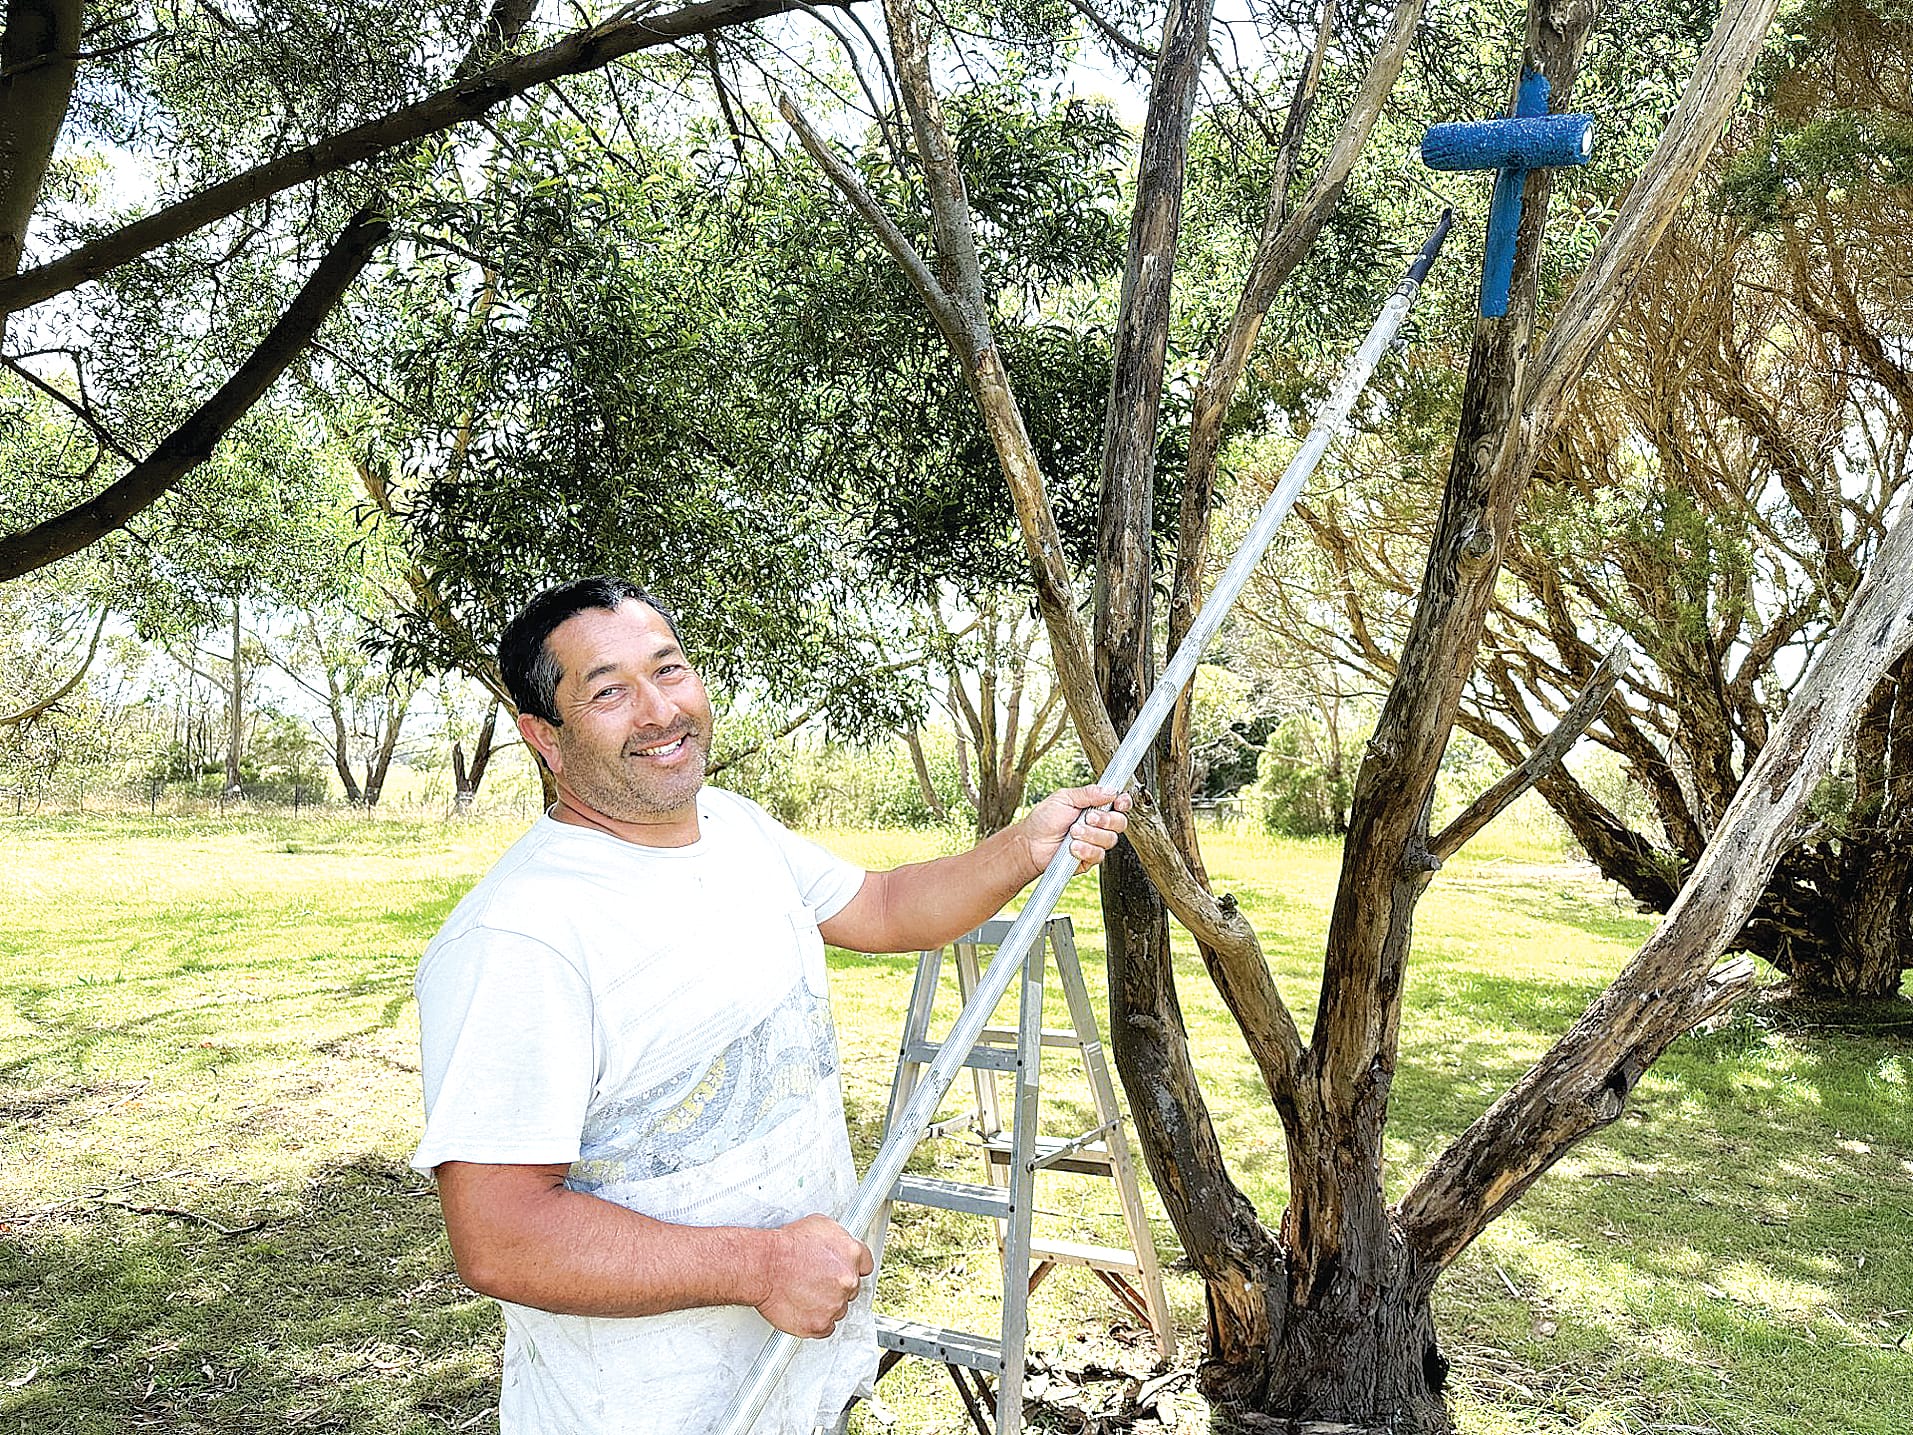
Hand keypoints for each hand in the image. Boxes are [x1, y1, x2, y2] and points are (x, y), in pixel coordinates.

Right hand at [754, 1214, 873, 1337]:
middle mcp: (847, 1279)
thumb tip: (839, 1245)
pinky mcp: (820, 1323)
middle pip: (851, 1289)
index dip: (853, 1268)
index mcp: (851, 1253)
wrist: (763, 1266)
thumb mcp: (818, 1225)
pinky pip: (825, 1328)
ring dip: (825, 1304)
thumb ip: (838, 1239)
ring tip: (804, 1293)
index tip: (844, 1271)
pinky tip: (803, 1309)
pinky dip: (815, 1321)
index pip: (865, 1265)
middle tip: (816, 1282)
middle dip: (836, 1286)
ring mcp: (835, 1303)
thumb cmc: (783, 1246)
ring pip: (838, 1309)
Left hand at [1021, 784, 1131, 875]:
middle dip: (1105, 820)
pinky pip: (1099, 855)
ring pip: (1110, 840)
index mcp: (1094, 807)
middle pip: (1120, 823)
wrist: (1030, 844)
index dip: (1123, 803)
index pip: (1119, 804)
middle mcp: (1098, 825)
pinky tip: (1073, 847)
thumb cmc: (1044, 820)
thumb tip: (1110, 790)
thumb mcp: (1064, 798)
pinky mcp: (1090, 858)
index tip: (1118, 802)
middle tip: (1087, 818)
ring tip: (1072, 832)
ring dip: (1090, 835)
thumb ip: (1088, 793)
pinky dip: (1085, 850)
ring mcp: (1095, 842)